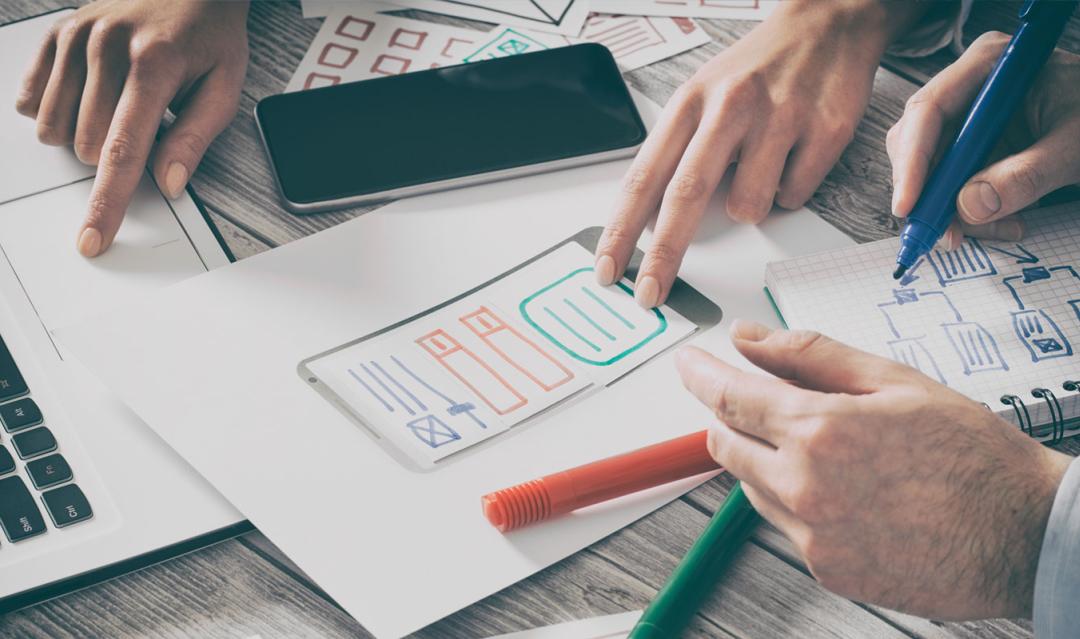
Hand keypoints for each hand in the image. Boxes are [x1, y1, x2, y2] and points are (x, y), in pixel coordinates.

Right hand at [15, 0, 249, 256]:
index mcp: (155, 63)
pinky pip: (33, 97)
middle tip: (146, 124)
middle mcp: (106, 45)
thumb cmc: (209, 35)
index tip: (93, 238)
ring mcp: (75, 37)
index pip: (124, 150)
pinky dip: (57, 110)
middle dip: (116, 155)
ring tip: (122, 106)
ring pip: (55, 128)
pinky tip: (90, 96)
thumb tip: (168, 184)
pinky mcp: (56, 33)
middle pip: (87, 146)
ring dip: (85, 134)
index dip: (107, 203)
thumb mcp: (225, 85)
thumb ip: (195, 137)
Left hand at [595, 0, 924, 307]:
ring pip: (749, 206)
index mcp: (689, 103)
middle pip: (686, 196)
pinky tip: (794, 155)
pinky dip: (791, 189)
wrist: (827, 23)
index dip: (621, 230)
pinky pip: (794, 196)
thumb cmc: (754, 71)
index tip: (607, 269)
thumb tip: (646, 221)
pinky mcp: (825, 130)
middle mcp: (730, 108)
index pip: (644, 177)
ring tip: (761, 165)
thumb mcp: (700, 98)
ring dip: (751, 205)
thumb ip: (676, 155)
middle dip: (664, 255)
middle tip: (650, 294)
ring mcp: (780, 118)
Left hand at [676, 320, 1072, 619]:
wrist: (1024, 534)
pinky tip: (842, 488)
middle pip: (725, 444)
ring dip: (765, 458)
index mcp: (821, 431)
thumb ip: (809, 356)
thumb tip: (750, 338)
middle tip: (753, 397)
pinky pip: (783, 524)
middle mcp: (806, 487)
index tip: (687, 365)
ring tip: (827, 447)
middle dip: (729, 415)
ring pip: (751, 485)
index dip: (700, 375)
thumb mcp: (893, 380)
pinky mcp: (825, 569)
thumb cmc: (972, 455)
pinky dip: (793, 499)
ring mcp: (812, 534)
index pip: (729, 396)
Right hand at [889, 33, 1079, 249]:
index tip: (908, 206)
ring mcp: (966, 120)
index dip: (912, 160)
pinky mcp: (972, 149)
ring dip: (954, 211)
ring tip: (1004, 227)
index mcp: (988, 64)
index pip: (929, 109)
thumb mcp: (1073, 145)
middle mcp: (966, 89)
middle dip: (930, 194)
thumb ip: (1026, 175)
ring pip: (930, 171)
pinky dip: (970, 213)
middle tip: (947, 234)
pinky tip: (1006, 221)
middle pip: (917, 143)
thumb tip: (969, 207)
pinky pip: (951, 185)